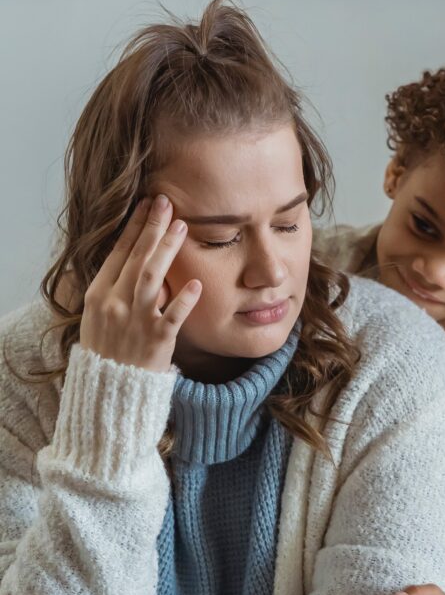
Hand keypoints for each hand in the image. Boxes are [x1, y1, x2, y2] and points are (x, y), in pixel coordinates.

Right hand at [79, 194, 201, 373]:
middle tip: (167, 202)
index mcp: (97, 295)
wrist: (109, 392)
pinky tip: (196, 283)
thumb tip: (128, 255)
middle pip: (136, 258)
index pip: (118, 253)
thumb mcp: (96, 316)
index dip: (133, 226)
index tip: (147, 203)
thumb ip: (112, 287)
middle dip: (152, 227)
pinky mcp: (156, 341)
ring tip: (182, 227)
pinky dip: (184, 300)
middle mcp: (114, 304)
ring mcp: (135, 322)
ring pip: (152, 279)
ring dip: (167, 250)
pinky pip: (172, 317)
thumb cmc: (107, 351)